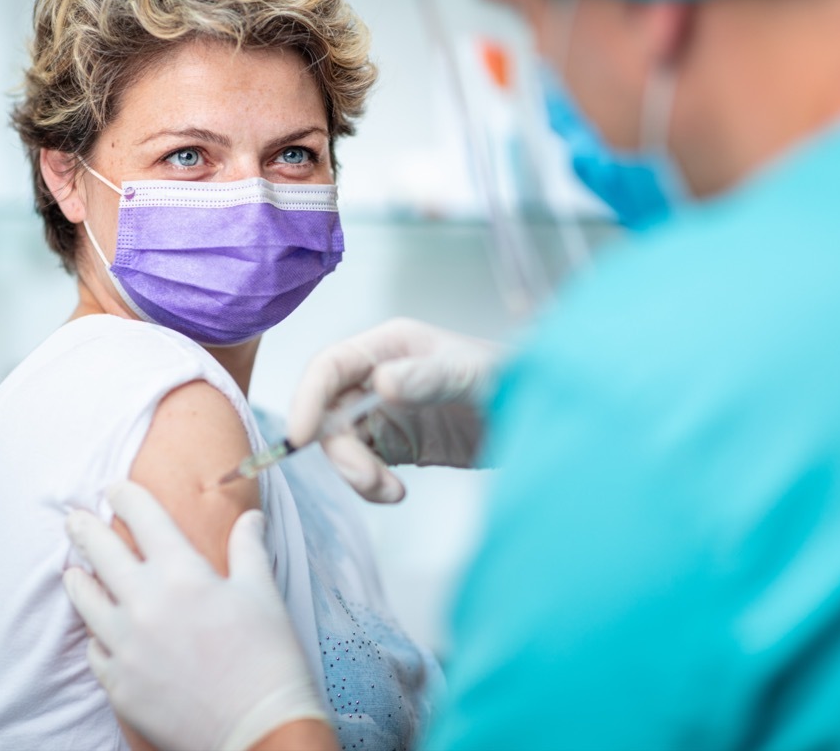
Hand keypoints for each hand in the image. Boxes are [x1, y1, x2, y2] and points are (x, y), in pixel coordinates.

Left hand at [63, 481, 327, 750]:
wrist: (259, 730)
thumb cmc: (268, 658)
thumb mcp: (263, 593)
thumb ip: (249, 548)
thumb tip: (251, 517)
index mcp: (183, 574)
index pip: (144, 519)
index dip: (125, 497)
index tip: (114, 487)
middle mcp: (145, 604)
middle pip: (101, 553)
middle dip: (85, 529)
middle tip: (74, 518)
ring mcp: (126, 647)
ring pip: (86, 602)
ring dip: (78, 579)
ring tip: (72, 569)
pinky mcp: (119, 685)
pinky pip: (95, 650)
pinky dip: (96, 635)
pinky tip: (97, 630)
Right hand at [287, 318, 502, 502]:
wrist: (540, 415)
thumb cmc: (511, 377)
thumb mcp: (472, 375)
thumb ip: (428, 377)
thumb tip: (381, 382)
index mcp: (388, 346)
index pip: (330, 366)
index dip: (307, 397)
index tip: (300, 436)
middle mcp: (378, 376)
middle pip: (328, 412)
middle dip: (339, 450)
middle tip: (369, 479)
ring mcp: (384, 412)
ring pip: (341, 444)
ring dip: (356, 473)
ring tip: (390, 491)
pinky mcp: (396, 445)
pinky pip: (363, 466)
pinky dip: (370, 485)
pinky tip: (396, 493)